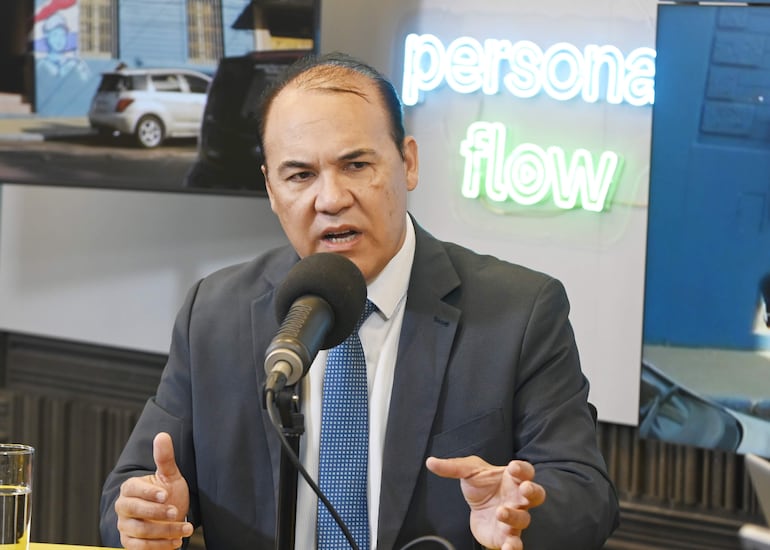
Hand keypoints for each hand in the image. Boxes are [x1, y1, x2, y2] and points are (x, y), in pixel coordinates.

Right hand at [114, 432, 193, 548]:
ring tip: (185, 528)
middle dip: (157, 513)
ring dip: (164, 531)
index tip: (165, 495)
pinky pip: (139, 547)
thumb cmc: (168, 493)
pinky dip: (159, 546)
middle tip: (176, 512)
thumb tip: (162, 435)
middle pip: (134, 511)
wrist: (170, 516)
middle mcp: (123, 507)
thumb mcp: (170, 475)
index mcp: (130, 488)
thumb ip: (165, 457)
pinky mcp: (129, 542)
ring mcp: (125, 526)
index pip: (133, 489)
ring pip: (140, 531)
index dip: (148, 493)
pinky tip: (176, 542)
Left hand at [426, 455, 545, 549]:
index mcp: (512, 478)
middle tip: (525, 488)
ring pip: (523, 518)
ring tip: (500, 512)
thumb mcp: (468, 472)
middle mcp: (517, 498)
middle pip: (535, 494)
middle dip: (532, 491)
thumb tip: (430, 462)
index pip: (524, 471)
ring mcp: (514, 518)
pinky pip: (516, 543)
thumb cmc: (481, 486)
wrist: (478, 508)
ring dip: (514, 516)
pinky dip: (514, 547)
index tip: (512, 467)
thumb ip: (452, 467)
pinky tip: (509, 548)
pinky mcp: (507, 536)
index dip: (522, 469)